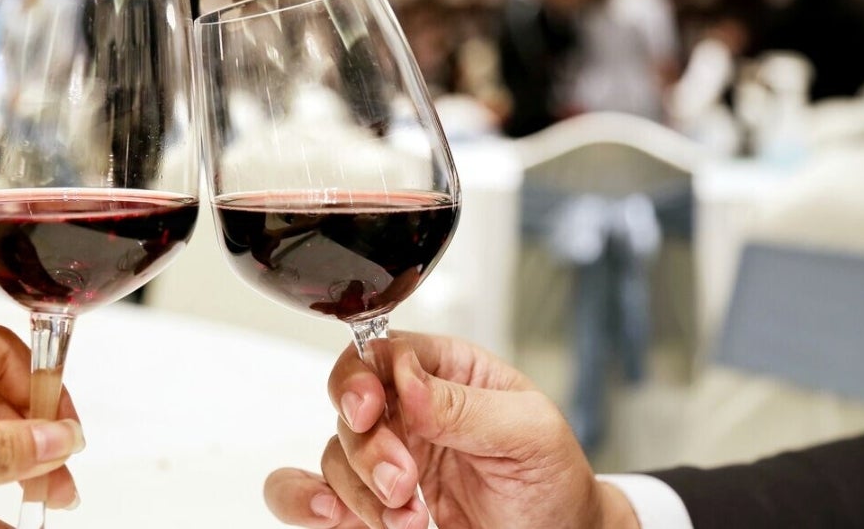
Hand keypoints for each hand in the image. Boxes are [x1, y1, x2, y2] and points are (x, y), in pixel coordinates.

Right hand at [264, 331, 639, 528]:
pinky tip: (334, 514)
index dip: (363, 377)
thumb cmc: (553, 479)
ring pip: (337, 453)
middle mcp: (411, 409)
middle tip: (402, 483)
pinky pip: (317, 492)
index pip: (383, 351)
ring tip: (408, 519)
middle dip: (369, 447)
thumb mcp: (529, 431)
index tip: (371, 411)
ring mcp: (390, 456)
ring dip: (360, 490)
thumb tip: (408, 380)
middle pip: (351, 404)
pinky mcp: (374, 502)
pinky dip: (311, 500)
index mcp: (448, 372)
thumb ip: (467, 404)